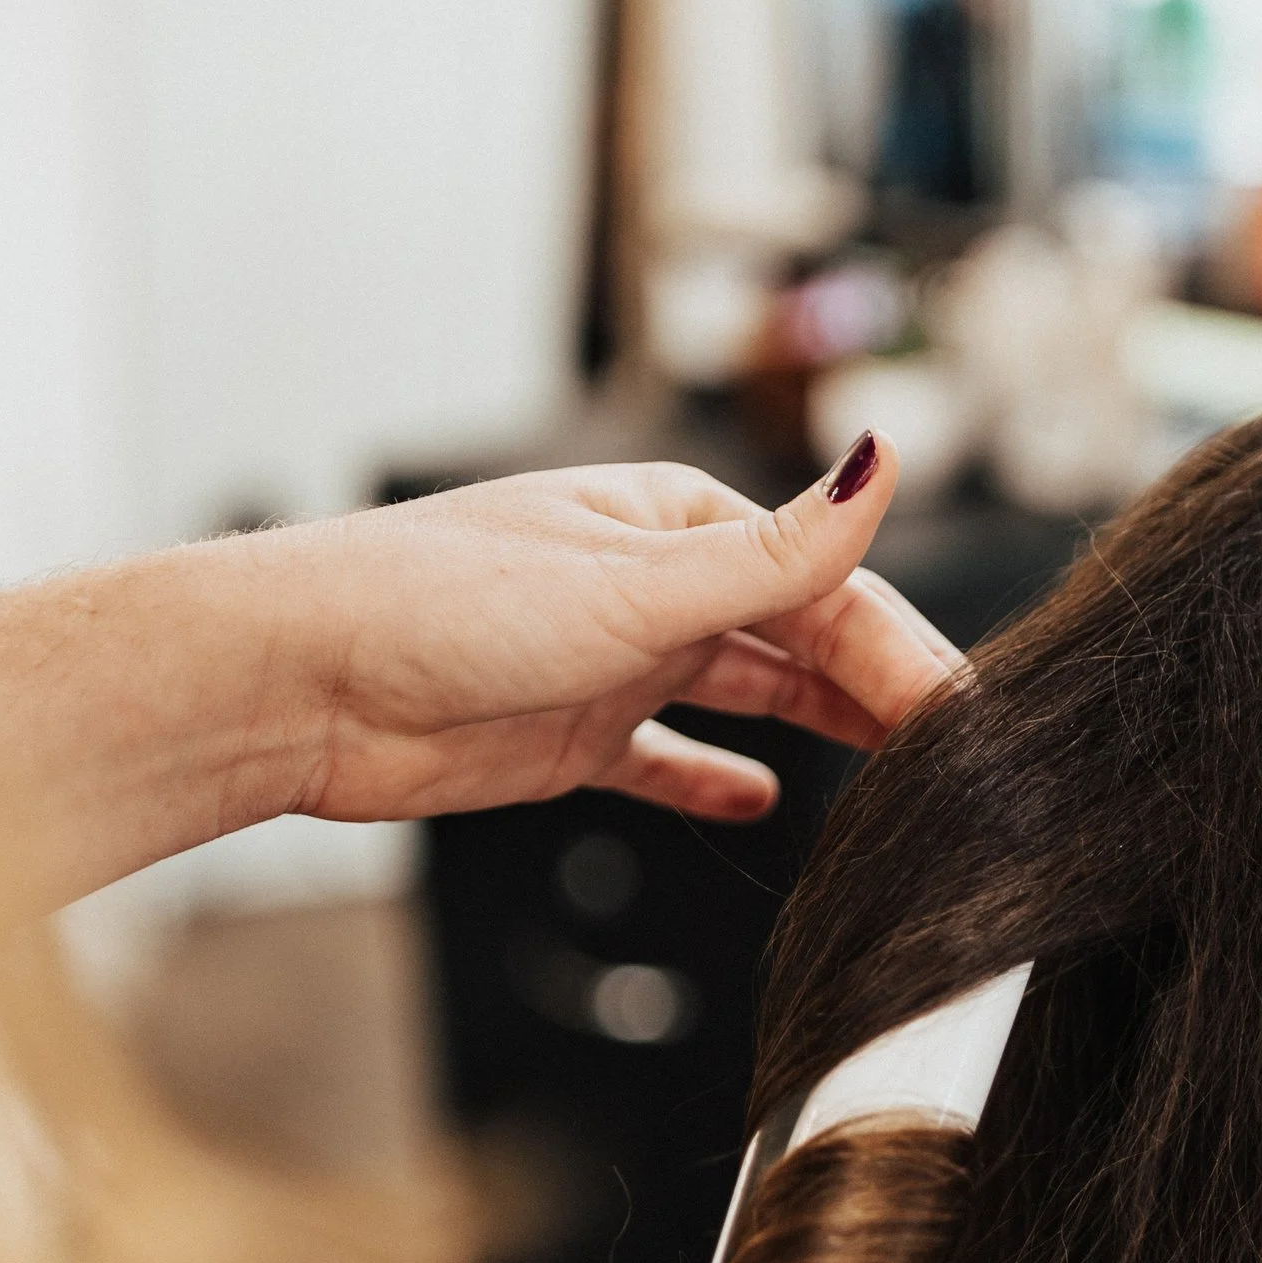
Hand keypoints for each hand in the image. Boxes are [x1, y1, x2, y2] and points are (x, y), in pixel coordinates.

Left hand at [273, 443, 956, 826]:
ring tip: (898, 775)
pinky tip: (761, 800)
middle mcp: (653, 585)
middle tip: (957, 760)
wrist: (295, 680)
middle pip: (800, 639)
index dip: (904, 653)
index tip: (966, 717)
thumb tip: (883, 463)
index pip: (827, 588)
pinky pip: (663, 757)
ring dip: (822, 727)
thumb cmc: (439, 604)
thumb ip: (773, 552)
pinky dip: (712, 775)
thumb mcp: (634, 582)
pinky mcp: (567, 735)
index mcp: (679, 524)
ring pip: (748, 693)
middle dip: (880, 692)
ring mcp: (613, 661)